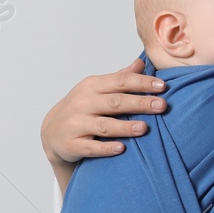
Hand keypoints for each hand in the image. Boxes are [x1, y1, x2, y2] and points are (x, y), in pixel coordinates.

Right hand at [41, 57, 166, 172]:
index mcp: (91, 86)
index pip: (119, 81)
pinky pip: (90, 147)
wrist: (51, 132)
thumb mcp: (96, 90)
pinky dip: (105, 148)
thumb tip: (141, 63)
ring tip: (144, 128)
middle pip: (115, 102)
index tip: (162, 86)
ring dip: (124, 127)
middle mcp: (82, 103)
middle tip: (162, 105)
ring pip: (103, 125)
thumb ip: (119, 78)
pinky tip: (121, 149)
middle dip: (140, 103)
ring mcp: (75, 124)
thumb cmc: (81, 108)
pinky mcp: (71, 145)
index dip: (141, 83)